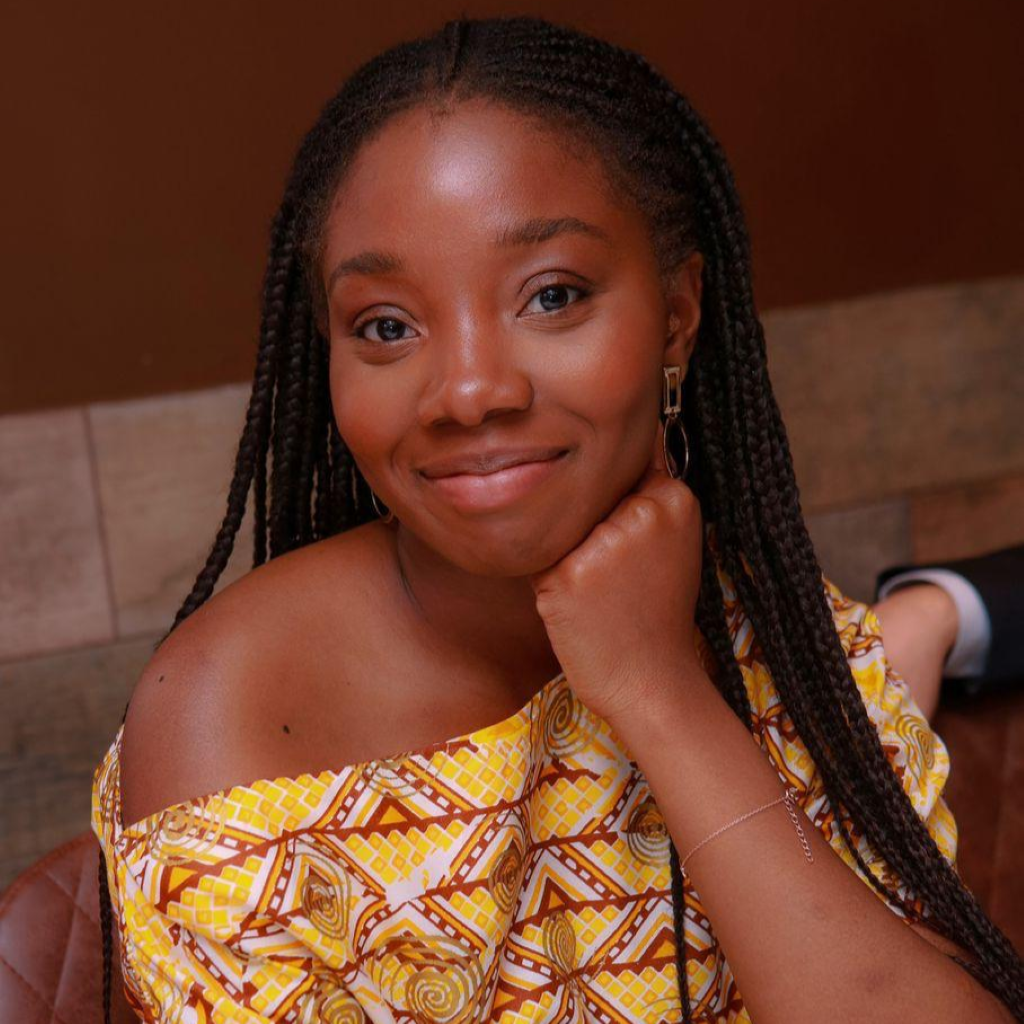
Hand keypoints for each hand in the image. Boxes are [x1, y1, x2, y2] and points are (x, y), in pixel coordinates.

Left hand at [528, 416, 705, 724]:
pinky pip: (538, 557)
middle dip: (584, 528)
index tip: (626, 547)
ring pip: (558, 525)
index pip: (619, 471)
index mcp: (675, 498)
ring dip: (563, 553)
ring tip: (595, 592)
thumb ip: (642, 497)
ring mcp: (605, 543)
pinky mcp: (568, 573)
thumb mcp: (669, 542)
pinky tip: (576, 606)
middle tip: (612, 577)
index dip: (611, 506)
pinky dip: (546, 580)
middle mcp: (643, 513)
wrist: (649, 679)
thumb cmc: (653, 610)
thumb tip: (598, 448)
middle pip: (584, 496)